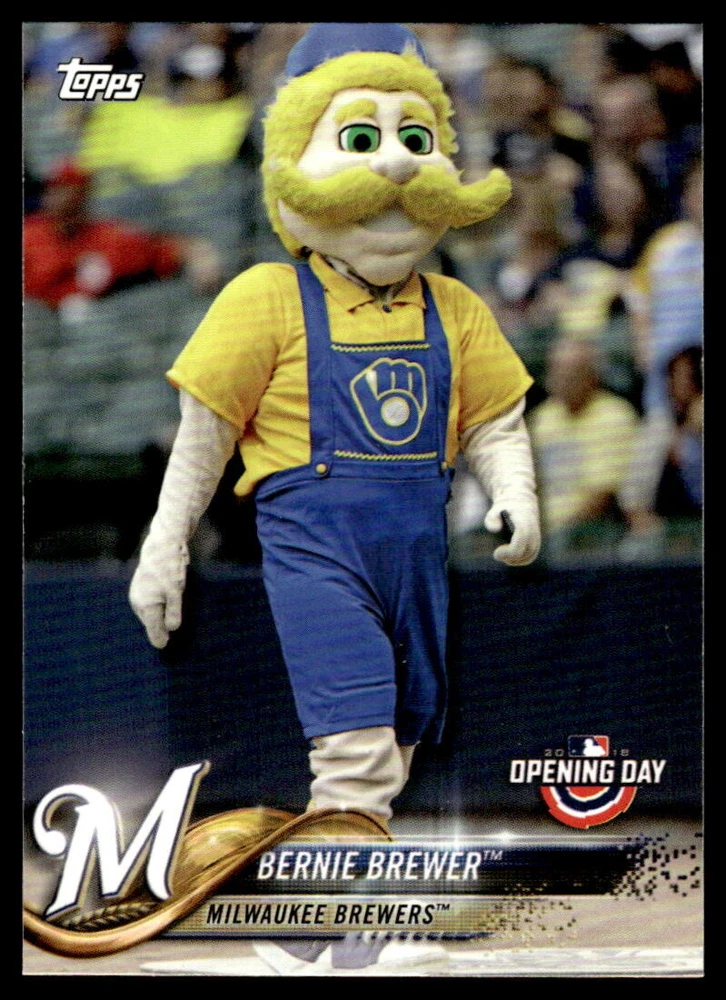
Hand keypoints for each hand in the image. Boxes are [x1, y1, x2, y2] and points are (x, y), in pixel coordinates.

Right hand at [129, 533, 189, 647]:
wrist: (163, 545)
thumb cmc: (169, 568)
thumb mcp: (175, 591)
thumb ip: (173, 611)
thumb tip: (171, 629)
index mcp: (144, 604)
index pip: (153, 629)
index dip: (159, 638)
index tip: (164, 647)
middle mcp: (138, 601)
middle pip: (150, 622)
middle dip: (159, 629)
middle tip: (167, 641)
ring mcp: (138, 594)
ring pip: (150, 613)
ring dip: (158, 618)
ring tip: (167, 627)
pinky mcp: (142, 588)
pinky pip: (150, 604)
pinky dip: (156, 609)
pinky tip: (164, 609)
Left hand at [485, 499, 539, 565]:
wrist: (520, 499)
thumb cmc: (505, 506)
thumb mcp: (494, 509)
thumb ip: (491, 519)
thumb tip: (495, 530)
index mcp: (524, 519)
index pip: (522, 539)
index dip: (510, 550)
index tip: (496, 553)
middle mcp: (533, 528)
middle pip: (527, 550)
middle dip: (512, 557)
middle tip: (498, 555)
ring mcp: (537, 534)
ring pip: (532, 554)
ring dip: (518, 560)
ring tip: (504, 558)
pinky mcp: (536, 539)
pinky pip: (533, 554)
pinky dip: (522, 560)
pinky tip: (510, 559)